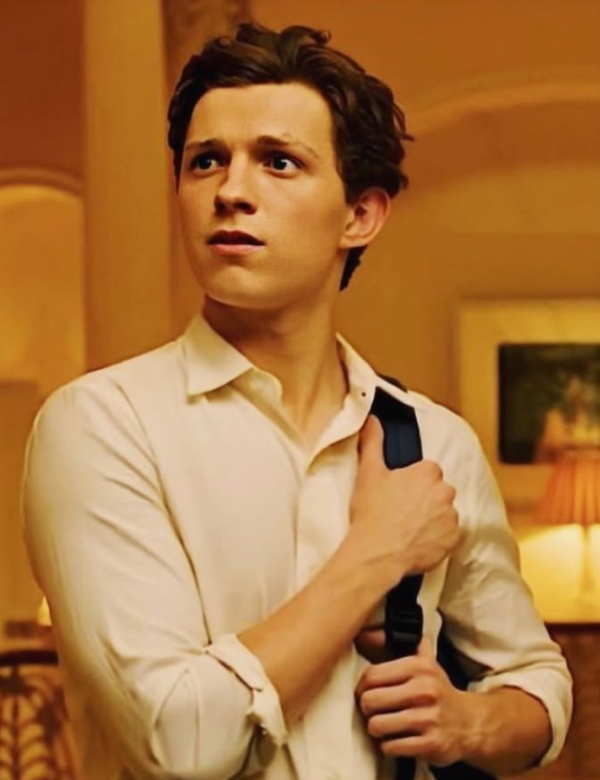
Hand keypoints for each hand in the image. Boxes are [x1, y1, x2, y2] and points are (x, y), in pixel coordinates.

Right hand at [349, 415, 459, 585]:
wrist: (377, 553)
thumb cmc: (372, 513)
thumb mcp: (368, 472)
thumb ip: (372, 441)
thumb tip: (371, 419)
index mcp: (428, 472)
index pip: (427, 472)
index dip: (412, 483)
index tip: (399, 493)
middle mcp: (445, 491)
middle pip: (438, 491)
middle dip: (425, 499)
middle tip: (403, 512)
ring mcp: (451, 516)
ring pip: (444, 513)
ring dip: (433, 518)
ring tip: (409, 529)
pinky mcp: (453, 539)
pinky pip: (449, 535)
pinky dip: (438, 538)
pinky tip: (418, 541)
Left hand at [355, 638, 472, 765]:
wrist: (470, 722)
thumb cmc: (439, 692)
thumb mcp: (426, 662)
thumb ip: (403, 645)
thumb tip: (366, 632)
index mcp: (419, 667)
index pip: (371, 675)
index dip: (361, 687)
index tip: (364, 693)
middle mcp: (423, 691)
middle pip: (370, 701)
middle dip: (366, 709)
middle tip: (373, 711)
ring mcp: (428, 719)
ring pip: (377, 725)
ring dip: (375, 729)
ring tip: (383, 726)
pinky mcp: (430, 745)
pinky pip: (390, 747)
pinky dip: (387, 746)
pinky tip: (395, 740)